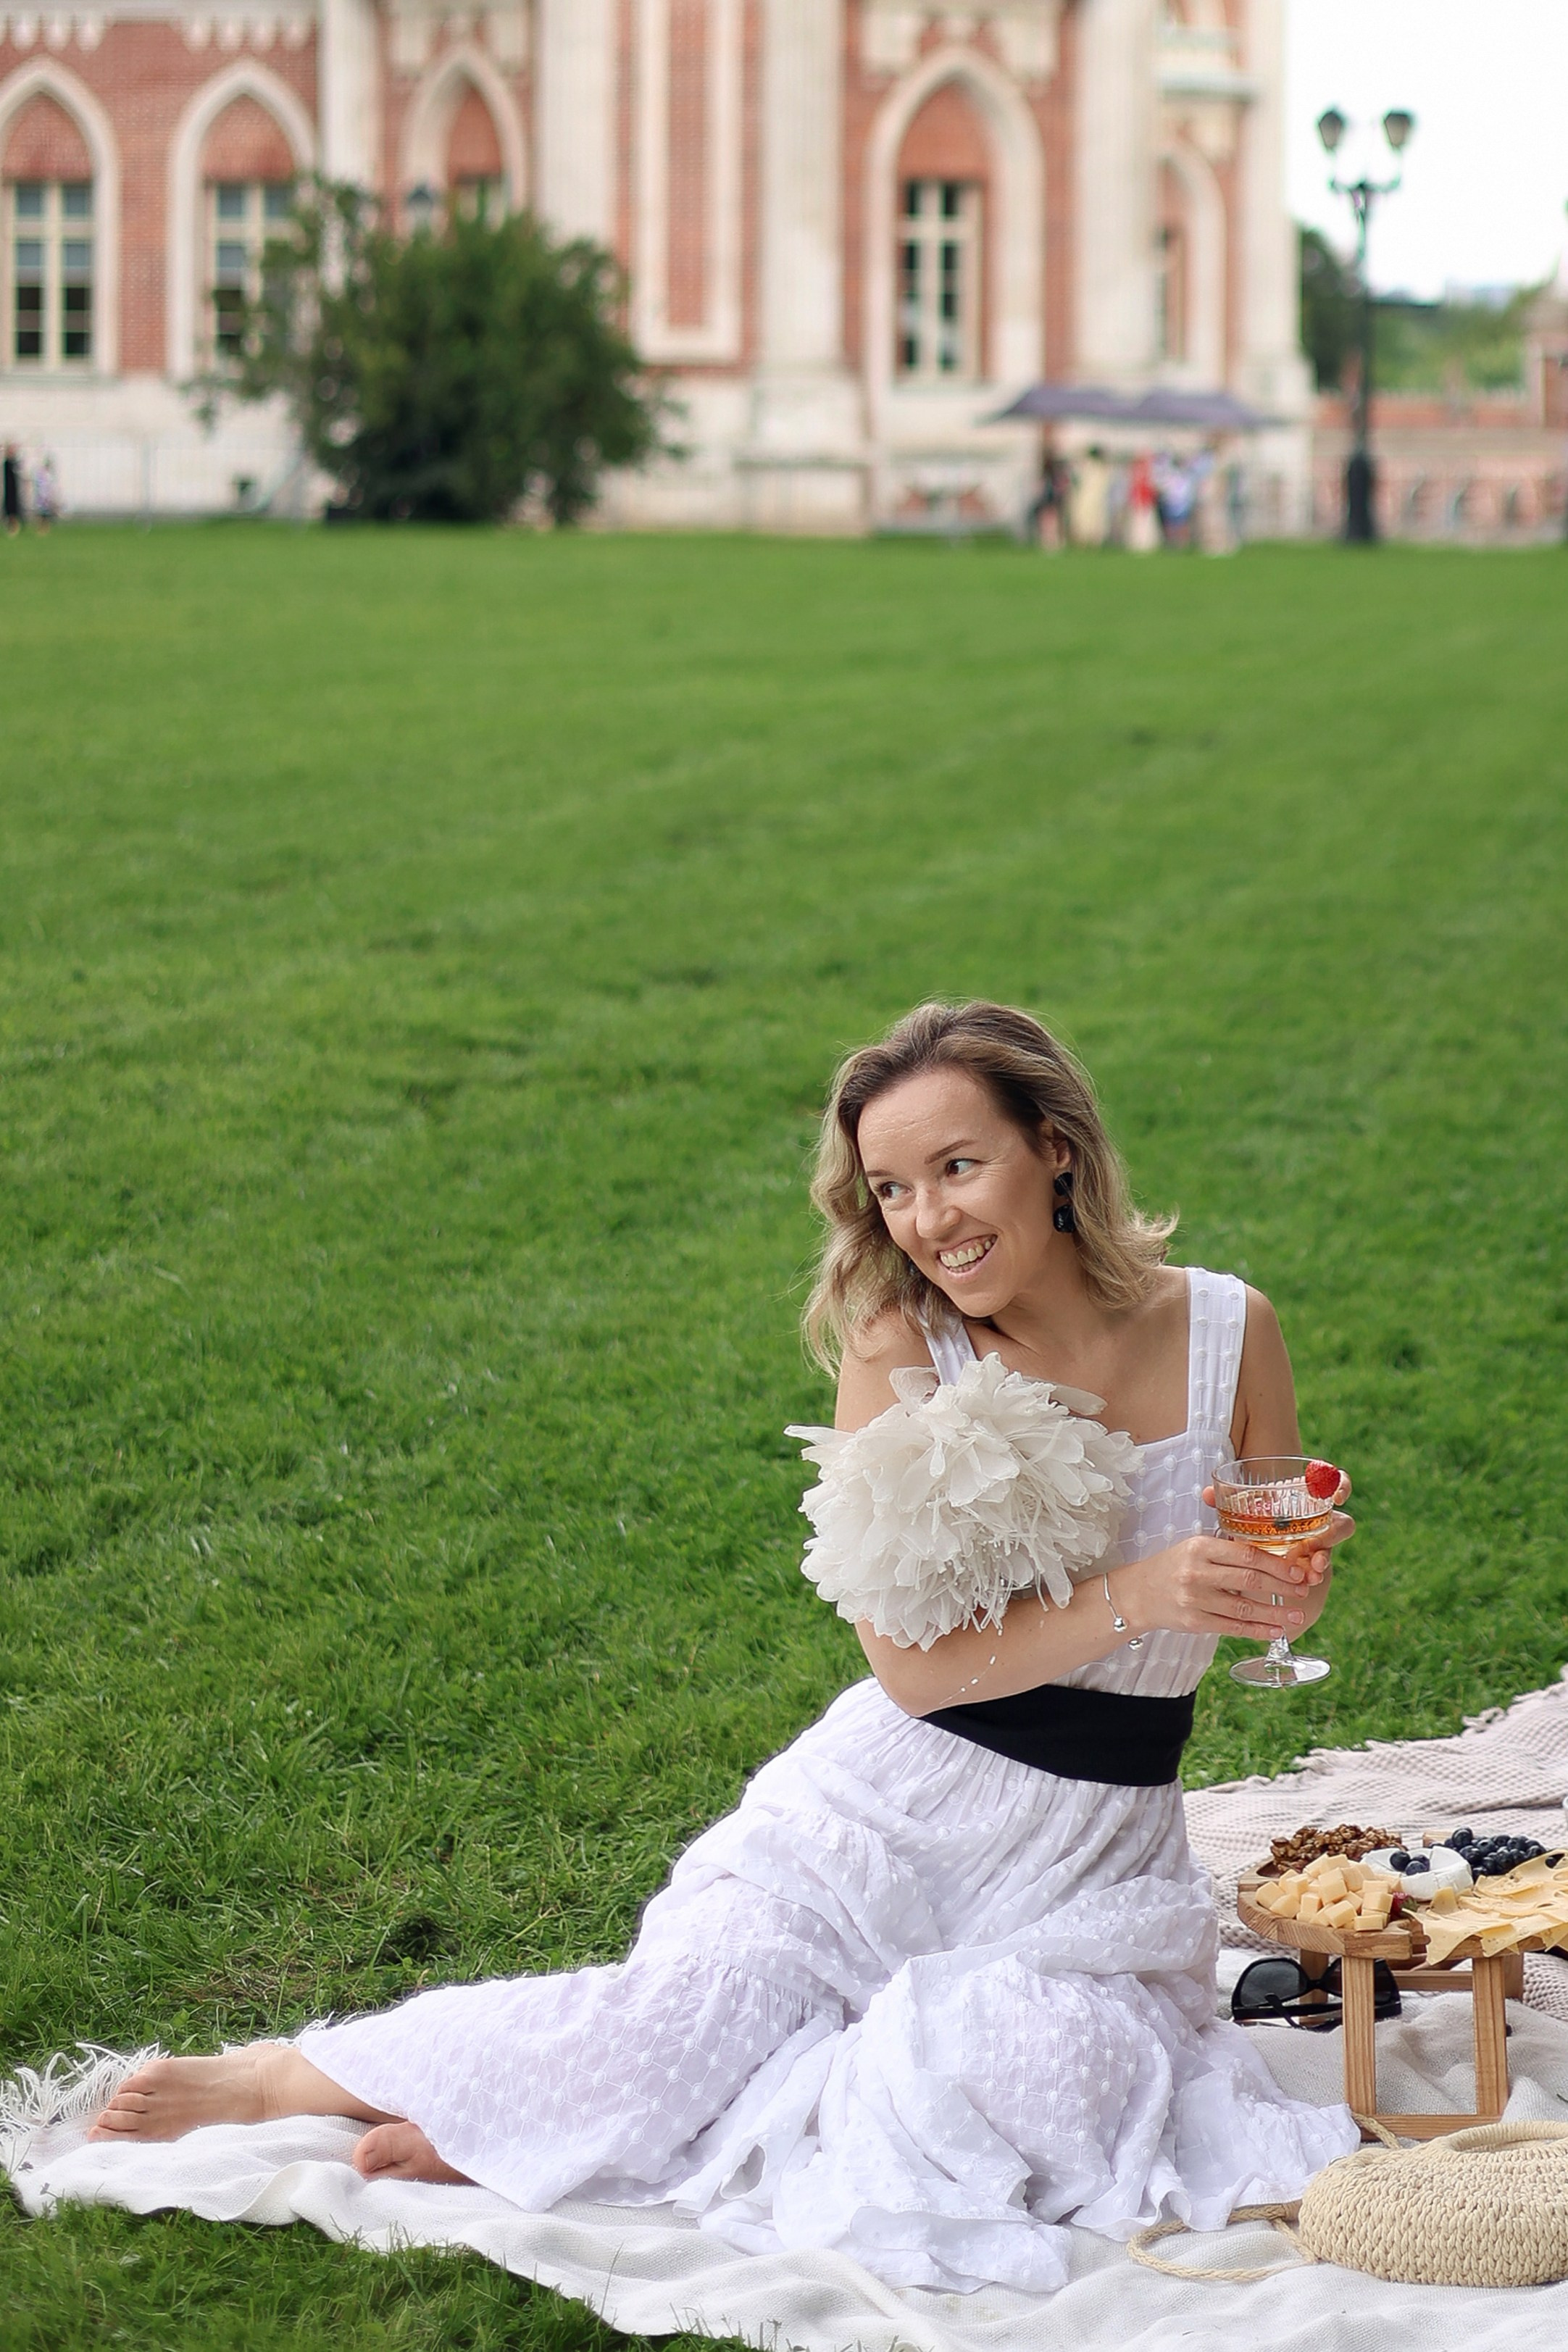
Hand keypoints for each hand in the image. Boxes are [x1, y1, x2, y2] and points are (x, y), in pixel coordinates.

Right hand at [1111, 1533, 1323, 1642]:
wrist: (1139, 1593)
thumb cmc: (1174, 1566)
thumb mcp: (1195, 1548)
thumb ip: (1227, 1550)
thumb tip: (1273, 1556)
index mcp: (1199, 1548)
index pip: (1246, 1554)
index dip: (1276, 1563)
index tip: (1297, 1569)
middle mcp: (1196, 1573)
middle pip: (1249, 1581)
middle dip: (1282, 1587)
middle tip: (1303, 1590)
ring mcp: (1195, 1600)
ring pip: (1244, 1609)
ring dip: (1275, 1613)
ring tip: (1298, 1615)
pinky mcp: (1195, 1623)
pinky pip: (1233, 1628)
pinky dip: (1257, 1631)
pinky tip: (1276, 1631)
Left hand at [1197, 1484, 1354, 1600]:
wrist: (1252, 1555)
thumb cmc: (1251, 1522)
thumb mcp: (1241, 1511)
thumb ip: (1227, 1501)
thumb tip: (1207, 1493)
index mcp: (1304, 1497)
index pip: (1334, 1483)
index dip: (1341, 1485)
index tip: (1338, 1496)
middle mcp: (1316, 1519)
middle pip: (1339, 1523)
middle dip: (1331, 1535)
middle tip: (1315, 1546)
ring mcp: (1318, 1543)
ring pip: (1331, 1548)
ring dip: (1323, 1558)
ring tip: (1312, 1571)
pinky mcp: (1311, 1564)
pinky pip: (1320, 1569)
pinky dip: (1312, 1575)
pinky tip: (1306, 1582)